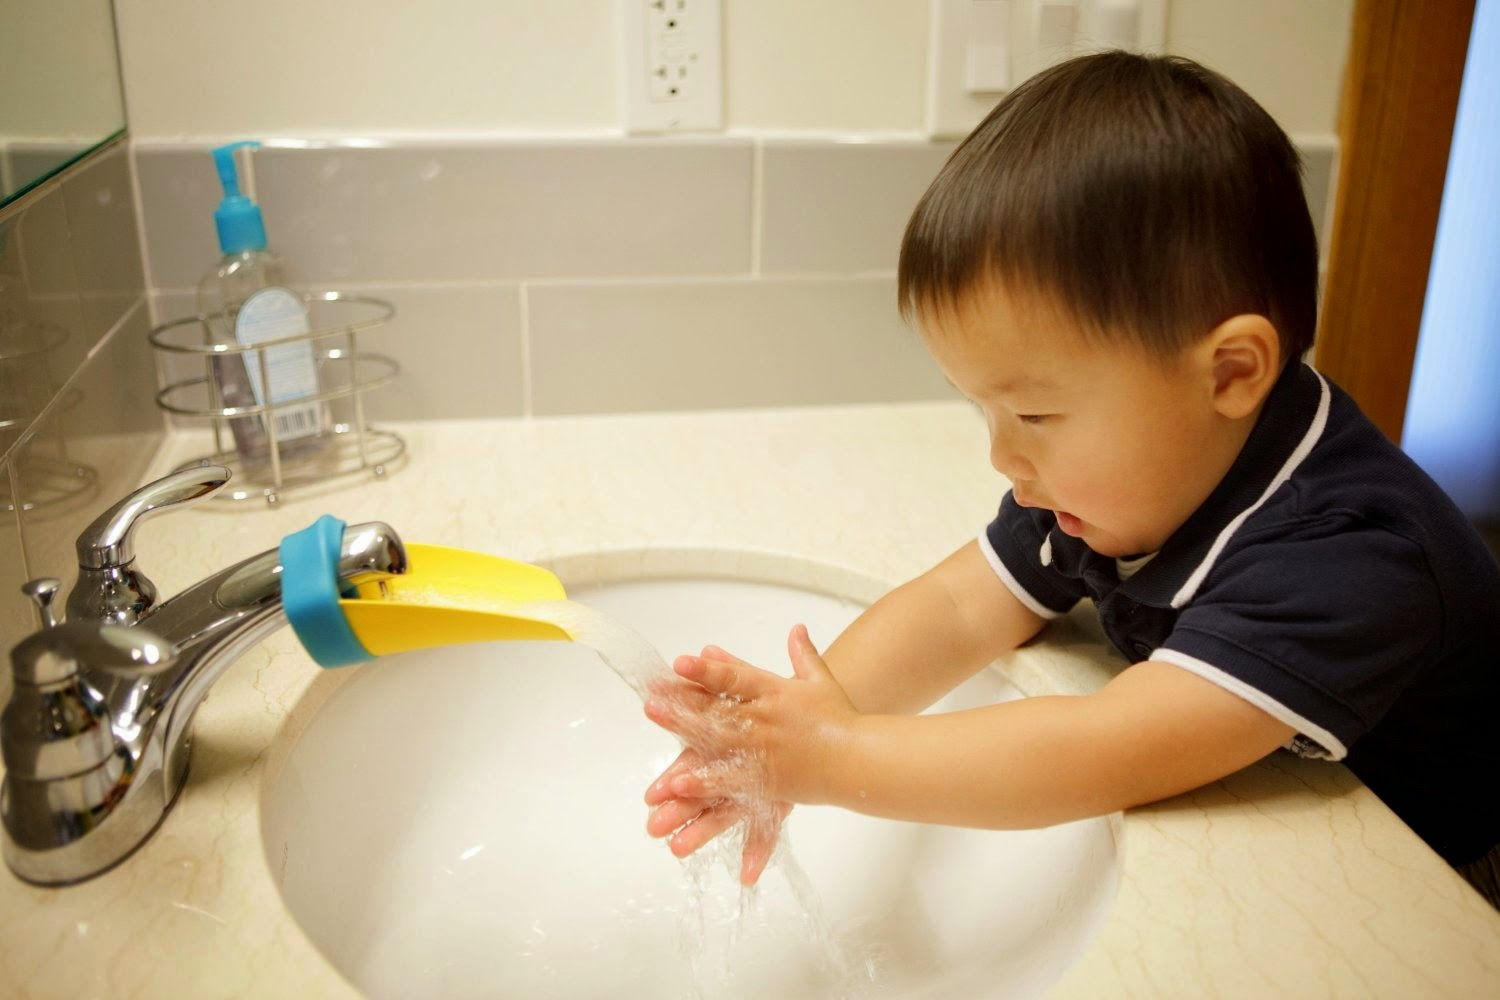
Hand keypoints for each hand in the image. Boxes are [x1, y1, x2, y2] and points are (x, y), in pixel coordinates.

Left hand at [642, 625, 858, 883]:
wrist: (861, 757)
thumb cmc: (840, 718)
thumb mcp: (820, 681)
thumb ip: (803, 655)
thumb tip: (796, 628)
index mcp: (775, 693)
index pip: (735, 678)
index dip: (708, 670)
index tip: (681, 661)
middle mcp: (766, 722)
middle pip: (718, 716)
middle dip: (683, 711)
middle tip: (651, 705)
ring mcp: (767, 754)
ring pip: (721, 755)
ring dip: (691, 757)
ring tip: (666, 773)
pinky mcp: (770, 783)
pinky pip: (735, 787)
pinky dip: (710, 788)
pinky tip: (684, 790)